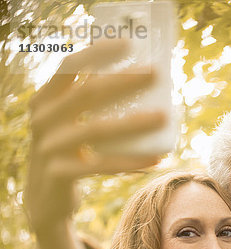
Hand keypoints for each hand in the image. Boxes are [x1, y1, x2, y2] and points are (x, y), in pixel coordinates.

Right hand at [25, 40, 165, 248]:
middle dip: (124, 81)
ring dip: (134, 122)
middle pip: (87, 93)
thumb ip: (91, 104)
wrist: (46, 200)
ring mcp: (49, 146)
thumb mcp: (71, 124)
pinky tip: (157, 158)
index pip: (69, 67)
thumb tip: (144, 83)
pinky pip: (102, 165)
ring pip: (96, 129)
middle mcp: (42, 119)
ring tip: (166, 117)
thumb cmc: (70, 153)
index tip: (129, 44)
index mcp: (45, 100)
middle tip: (157, 75)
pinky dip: (132, 161)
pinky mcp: (60, 173)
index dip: (97, 54)